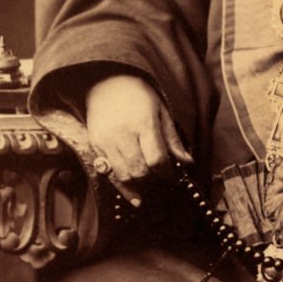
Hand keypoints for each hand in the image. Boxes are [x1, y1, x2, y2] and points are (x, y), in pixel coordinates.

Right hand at [85, 74, 192, 205]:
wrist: (107, 84)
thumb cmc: (138, 96)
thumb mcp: (161, 111)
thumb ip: (173, 139)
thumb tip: (187, 162)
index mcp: (144, 123)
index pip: (156, 158)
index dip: (167, 172)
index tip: (173, 175)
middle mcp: (123, 134)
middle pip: (140, 170)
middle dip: (154, 179)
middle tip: (162, 178)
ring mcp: (106, 141)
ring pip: (124, 175)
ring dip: (139, 184)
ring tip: (149, 183)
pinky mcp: (95, 146)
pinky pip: (109, 174)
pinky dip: (122, 188)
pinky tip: (134, 197)